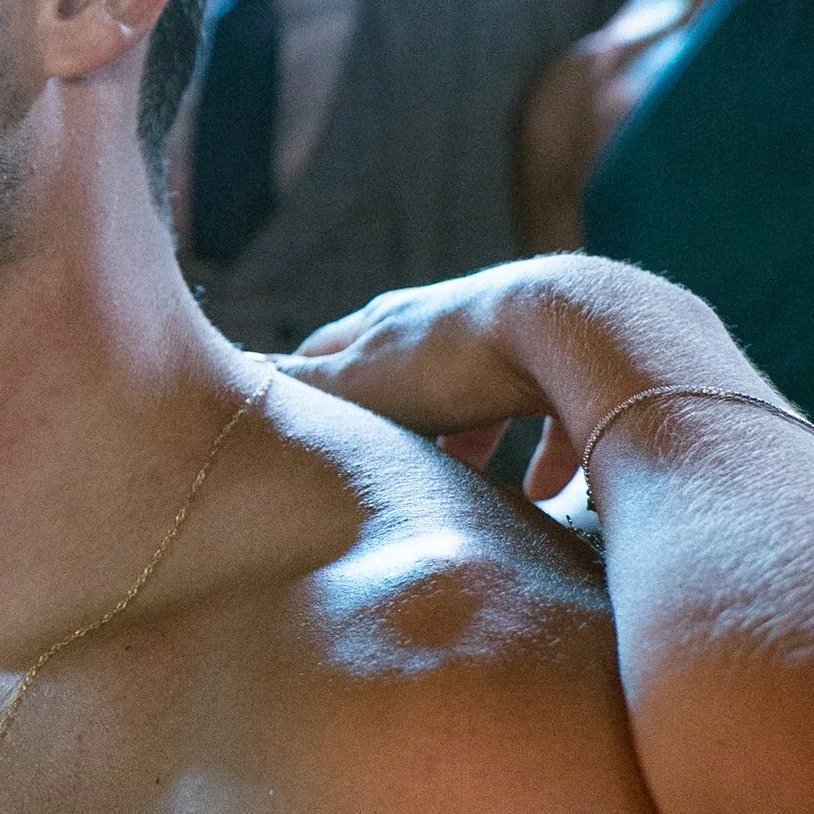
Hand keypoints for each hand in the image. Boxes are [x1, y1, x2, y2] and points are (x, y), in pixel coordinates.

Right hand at [279, 260, 749, 502]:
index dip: (307, 380)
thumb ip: (308, 393)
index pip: (331, 347)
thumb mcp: (364, 382)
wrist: (571, 327)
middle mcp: (449, 321)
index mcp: (391, 324)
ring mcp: (513, 340)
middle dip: (393, 411)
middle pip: (408, 368)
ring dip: (471, 437)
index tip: (288, 406)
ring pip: (482, 393)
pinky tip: (546, 492)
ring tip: (465, 483)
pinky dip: (545, 455)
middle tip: (379, 452)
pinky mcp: (573, 368)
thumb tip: (240, 391)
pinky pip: (554, 416)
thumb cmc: (456, 357)